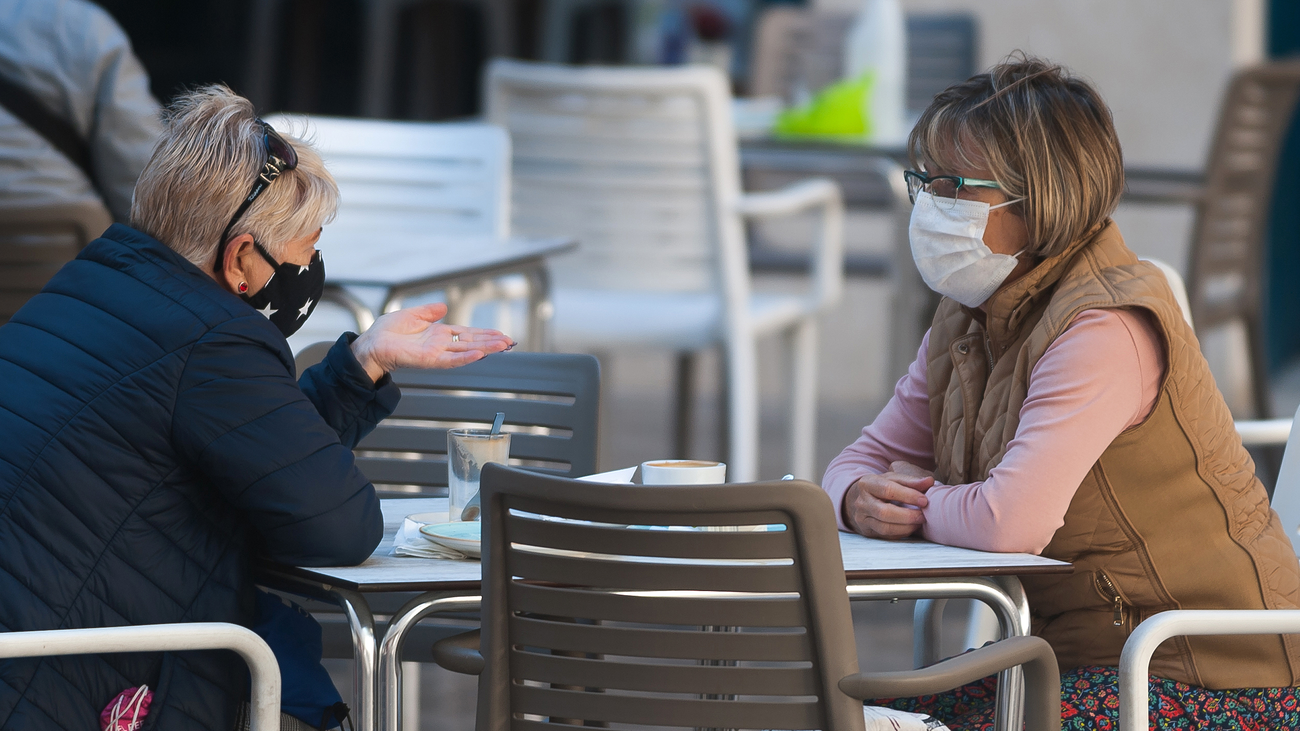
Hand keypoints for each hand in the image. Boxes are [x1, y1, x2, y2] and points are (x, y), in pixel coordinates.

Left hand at [349, 303, 514, 382]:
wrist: (371, 344)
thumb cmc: (386, 332)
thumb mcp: (411, 315)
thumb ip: (429, 312)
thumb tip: (444, 307)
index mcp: (438, 334)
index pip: (467, 334)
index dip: (484, 334)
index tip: (501, 334)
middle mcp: (441, 345)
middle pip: (472, 343)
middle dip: (491, 342)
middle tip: (510, 342)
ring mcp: (437, 353)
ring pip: (466, 351)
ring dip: (485, 349)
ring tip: (503, 346)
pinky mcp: (429, 360)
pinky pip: (451, 360)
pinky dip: (465, 357)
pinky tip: (479, 354)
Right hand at [844, 460, 935, 539]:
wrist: (861, 499)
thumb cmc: (881, 488)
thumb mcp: (893, 479)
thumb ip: (911, 481)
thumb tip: (929, 481)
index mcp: (867, 484)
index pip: (887, 490)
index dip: (908, 495)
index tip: (924, 500)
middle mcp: (861, 502)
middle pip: (885, 512)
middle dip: (908, 515)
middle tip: (923, 515)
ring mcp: (862, 518)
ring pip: (885, 528)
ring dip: (906, 527)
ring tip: (919, 522)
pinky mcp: (867, 531)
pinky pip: (887, 536)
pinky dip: (902, 533)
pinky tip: (911, 527)